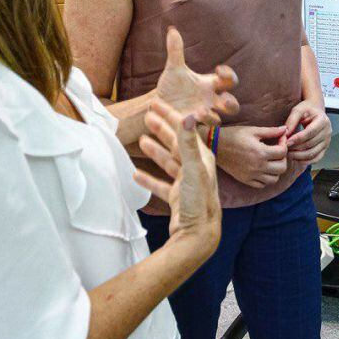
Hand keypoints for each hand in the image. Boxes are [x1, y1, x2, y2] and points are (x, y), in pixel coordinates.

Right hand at [134, 100, 220, 256]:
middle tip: (147, 117)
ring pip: (169, 162)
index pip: (184, 130)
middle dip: (162, 129)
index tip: (156, 103)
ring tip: (142, 141)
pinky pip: (161, 185)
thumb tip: (187, 115)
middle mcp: (196, 169)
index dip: (170, 115)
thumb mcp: (193, 169)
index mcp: (202, 158)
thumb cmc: (198, 202)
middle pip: (177, 143)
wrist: (198, 235)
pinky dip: (150, 178)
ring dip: (156, 151)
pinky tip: (136, 174)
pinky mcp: (178, 198)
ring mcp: (187, 184)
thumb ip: (188, 143)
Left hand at [155, 27, 239, 127]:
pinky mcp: (193, 126)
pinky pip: (201, 129)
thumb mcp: (173, 69)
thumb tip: (172, 29)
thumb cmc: (171, 86)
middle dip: (231, 103)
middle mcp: (211, 101)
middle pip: (232, 105)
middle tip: (222, 99)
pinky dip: (197, 125)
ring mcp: (203, 115)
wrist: (158, 103)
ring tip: (200, 112)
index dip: (228, 75)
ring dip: (213, 116)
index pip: (229, 81)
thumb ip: (175, 51)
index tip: (218, 70)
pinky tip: (188, 119)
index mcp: (210, 85)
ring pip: (219, 120)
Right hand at [216, 124, 289, 187]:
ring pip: (274, 179)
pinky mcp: (245, 180)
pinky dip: (266, 178)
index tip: (280, 139)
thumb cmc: (234, 135)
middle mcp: (257, 166)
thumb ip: (271, 131)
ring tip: (271, 160)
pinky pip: (262, 184)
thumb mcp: (253, 130)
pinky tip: (262, 168)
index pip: (283, 152)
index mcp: (260, 152)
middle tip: (278, 151)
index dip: (284, 144)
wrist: (215, 145)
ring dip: (276, 170)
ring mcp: (251, 175)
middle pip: (282, 168)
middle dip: (283, 158)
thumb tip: (285, 129)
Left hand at [284, 101, 331, 164]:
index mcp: (323, 120)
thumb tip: (285, 134)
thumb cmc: (307, 110)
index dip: (297, 139)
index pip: (310, 132)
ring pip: (313, 153)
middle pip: (311, 144)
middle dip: (296, 148)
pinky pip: (316, 158)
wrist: (315, 111)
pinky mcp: (324, 148)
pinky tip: (296, 158)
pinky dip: (305, 161)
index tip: (286, 142)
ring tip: (288, 153)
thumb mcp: (298, 110)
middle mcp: (327, 132)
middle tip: (284, 149)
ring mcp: (327, 141)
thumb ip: (291, 121)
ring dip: (299, 156)